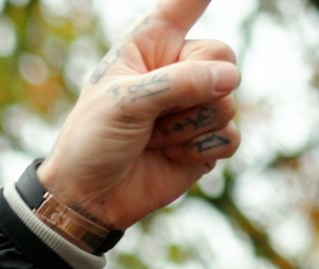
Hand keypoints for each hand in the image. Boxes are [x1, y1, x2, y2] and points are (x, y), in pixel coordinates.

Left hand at [39, 0, 241, 231]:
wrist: (87, 198)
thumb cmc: (92, 142)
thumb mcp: (124, 103)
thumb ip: (178, 83)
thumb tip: (231, 79)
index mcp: (148, 46)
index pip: (182, 6)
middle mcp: (176, 69)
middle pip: (222, 56)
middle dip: (193, 90)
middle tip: (153, 115)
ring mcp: (194, 105)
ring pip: (228, 101)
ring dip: (187, 128)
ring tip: (151, 139)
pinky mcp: (205, 140)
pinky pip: (230, 136)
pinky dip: (199, 150)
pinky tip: (169, 157)